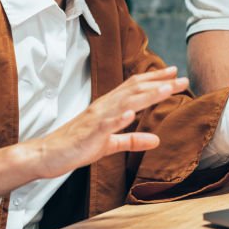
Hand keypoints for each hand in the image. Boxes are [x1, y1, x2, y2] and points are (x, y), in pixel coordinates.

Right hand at [0, 67, 188, 203]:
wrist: (46, 154)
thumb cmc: (76, 147)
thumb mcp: (110, 145)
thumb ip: (132, 140)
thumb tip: (156, 139)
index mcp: (108, 107)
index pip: (134, 88)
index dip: (155, 80)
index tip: (175, 74)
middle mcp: (104, 107)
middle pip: (134, 90)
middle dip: (159, 84)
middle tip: (182, 78)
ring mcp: (96, 119)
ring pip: (124, 103)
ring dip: (146, 96)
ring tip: (166, 89)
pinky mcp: (88, 134)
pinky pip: (105, 125)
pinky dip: (119, 119)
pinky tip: (131, 115)